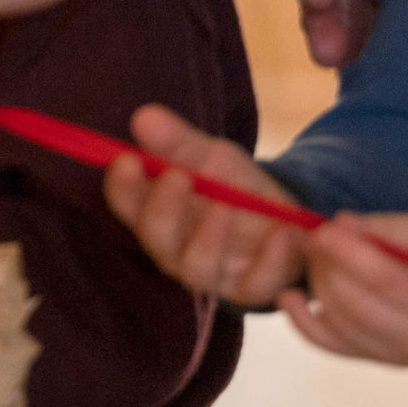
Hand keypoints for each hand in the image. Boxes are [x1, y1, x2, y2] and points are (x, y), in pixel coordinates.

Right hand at [103, 102, 308, 306]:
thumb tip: (144, 117)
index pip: (125, 201)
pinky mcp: (249, 289)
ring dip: (207, 238)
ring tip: (224, 206)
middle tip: (177, 174)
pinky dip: (268, 260)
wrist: (285, 219)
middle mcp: (172, 246)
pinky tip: (281, 233)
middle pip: (154, 236)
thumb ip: (178, 141)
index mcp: (154, 210)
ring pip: (195, 267)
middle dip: (162, 208)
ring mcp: (210, 272)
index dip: (122, 184)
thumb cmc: (233, 185)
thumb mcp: (210, 156)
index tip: (128, 159)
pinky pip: (254, 285)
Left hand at [288, 210, 407, 363]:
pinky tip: (289, 297)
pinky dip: (304, 321)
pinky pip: (332, 344)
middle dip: (324, 263)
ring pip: (336, 319)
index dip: (346, 251)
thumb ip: (385, 228)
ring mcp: (399, 354)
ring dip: (315, 281)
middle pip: (352, 301)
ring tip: (316, 255)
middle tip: (317, 235)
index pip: (383, 280)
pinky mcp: (381, 357)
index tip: (325, 228)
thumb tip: (339, 225)